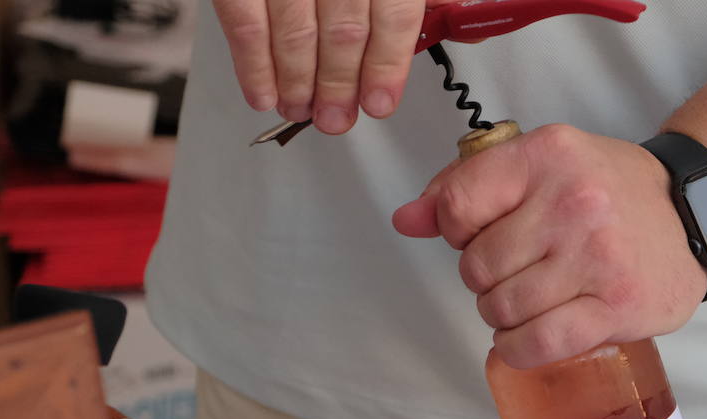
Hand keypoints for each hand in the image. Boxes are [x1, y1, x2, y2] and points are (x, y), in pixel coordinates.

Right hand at [211, 0, 457, 133]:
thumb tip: (460, 22)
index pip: (394, 13)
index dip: (387, 66)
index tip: (379, 103)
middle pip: (344, 30)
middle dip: (340, 86)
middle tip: (336, 118)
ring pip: (296, 32)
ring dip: (299, 83)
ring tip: (301, 109)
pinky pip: (245, 22)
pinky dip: (254, 65)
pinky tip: (264, 92)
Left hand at [392, 125, 706, 368]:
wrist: (695, 218)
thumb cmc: (611, 193)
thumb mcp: (542, 165)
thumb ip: (468, 187)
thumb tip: (407, 220)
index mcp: (547, 157)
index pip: (458, 204)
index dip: (457, 231)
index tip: (482, 235)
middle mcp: (572, 203)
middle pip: (477, 266)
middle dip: (485, 279)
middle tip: (517, 273)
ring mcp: (596, 257)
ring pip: (503, 308)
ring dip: (503, 317)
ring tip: (531, 302)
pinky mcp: (616, 306)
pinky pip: (538, 342)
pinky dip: (519, 350)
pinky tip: (526, 340)